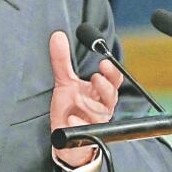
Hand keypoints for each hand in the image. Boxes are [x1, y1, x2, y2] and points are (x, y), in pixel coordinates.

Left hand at [48, 30, 122, 166]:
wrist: (64, 136)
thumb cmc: (70, 108)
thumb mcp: (64, 82)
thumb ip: (62, 60)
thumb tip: (57, 35)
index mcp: (101, 92)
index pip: (114, 80)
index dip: (112, 72)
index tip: (103, 63)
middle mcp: (102, 106)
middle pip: (112, 96)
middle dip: (105, 87)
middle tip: (95, 78)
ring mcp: (96, 121)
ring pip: (100, 113)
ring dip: (89, 104)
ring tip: (77, 98)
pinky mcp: (87, 135)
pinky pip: (87, 130)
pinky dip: (79, 124)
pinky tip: (71, 119)